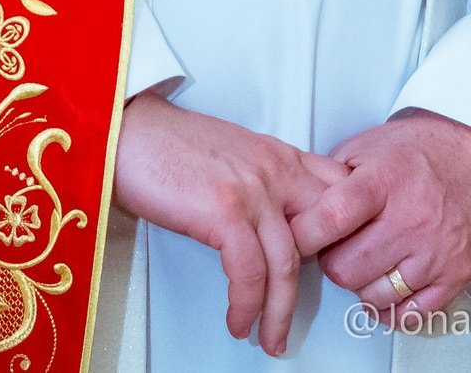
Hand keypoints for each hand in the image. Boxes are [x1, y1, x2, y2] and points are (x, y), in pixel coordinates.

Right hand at [112, 96, 349, 354]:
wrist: (127, 132)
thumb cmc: (171, 147)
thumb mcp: (236, 156)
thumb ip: (265, 183)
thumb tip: (277, 228)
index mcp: (282, 157)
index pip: (338, 194)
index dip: (342, 235)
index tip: (330, 270)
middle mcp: (276, 170)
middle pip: (322, 234)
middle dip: (320, 283)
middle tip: (304, 314)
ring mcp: (253, 190)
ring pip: (287, 264)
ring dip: (278, 312)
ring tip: (270, 338)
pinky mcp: (224, 210)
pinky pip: (249, 272)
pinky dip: (247, 305)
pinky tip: (239, 321)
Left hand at [288, 109, 470, 324]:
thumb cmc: (426, 149)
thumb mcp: (370, 146)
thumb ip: (331, 177)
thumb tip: (296, 209)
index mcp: (387, 180)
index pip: (330, 219)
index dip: (303, 235)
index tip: (295, 236)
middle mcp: (413, 218)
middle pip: (345, 269)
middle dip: (333, 261)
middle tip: (342, 245)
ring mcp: (436, 251)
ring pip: (373, 296)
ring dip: (363, 284)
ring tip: (371, 258)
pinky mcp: (457, 274)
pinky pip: (411, 314)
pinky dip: (393, 307)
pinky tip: (390, 285)